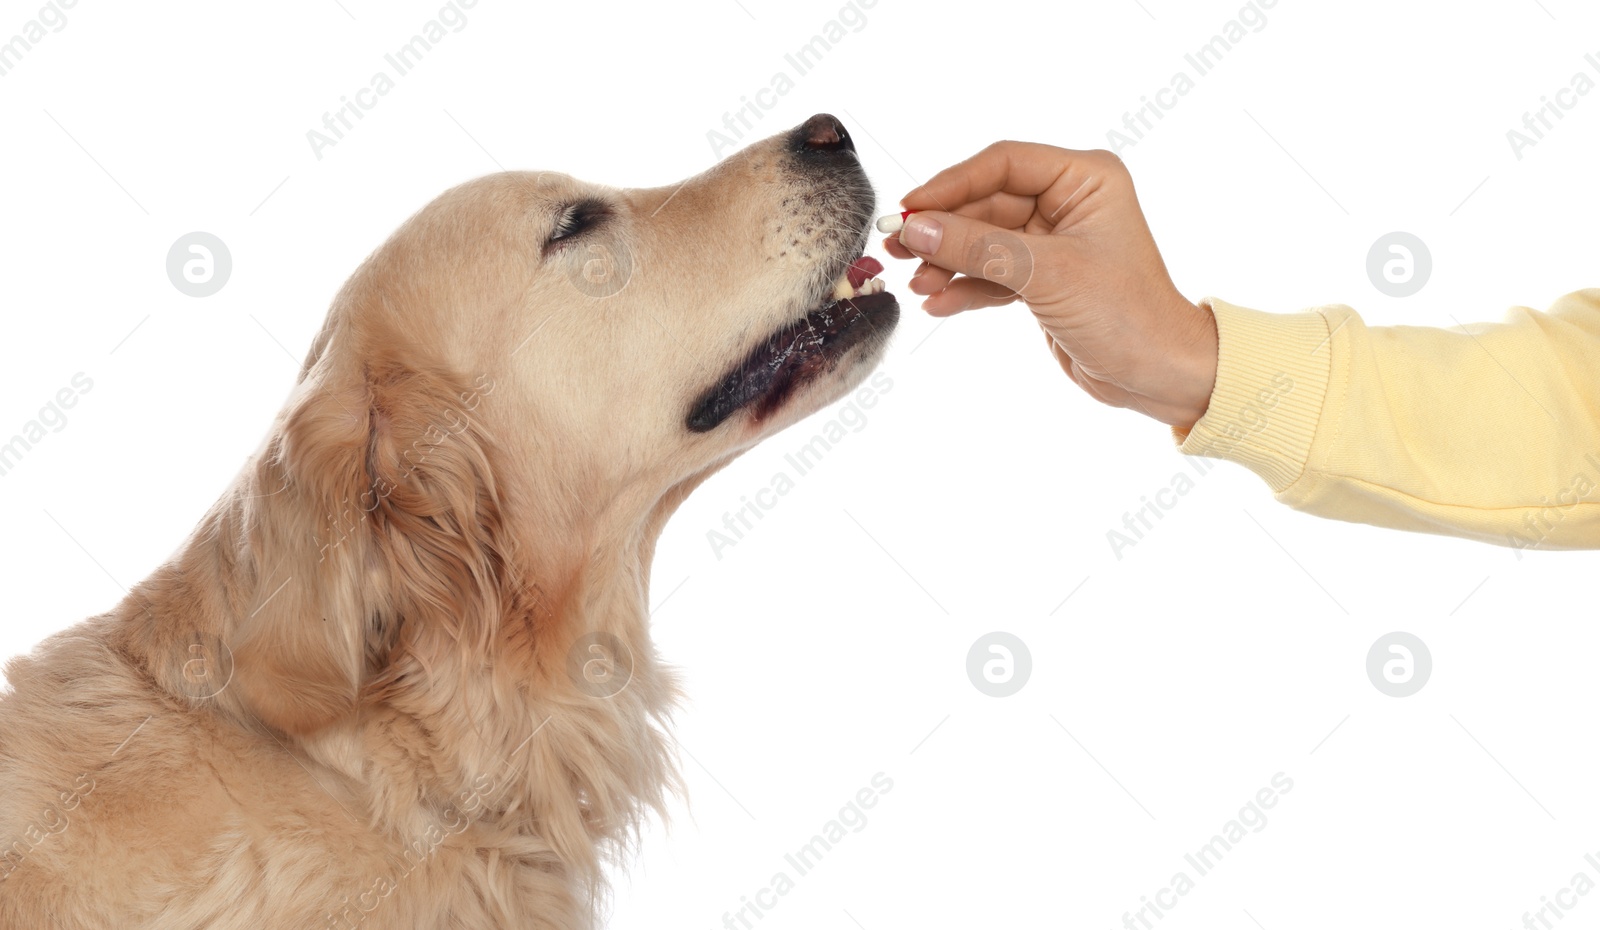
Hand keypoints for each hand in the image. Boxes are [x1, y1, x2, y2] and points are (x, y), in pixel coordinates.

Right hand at [884, 142, 1217, 429]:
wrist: (1159, 374)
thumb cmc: (1126, 315)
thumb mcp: (1045, 274)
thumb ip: (975, 247)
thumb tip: (915, 229)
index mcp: (1084, 179)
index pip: (1002, 164)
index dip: (951, 185)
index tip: (909, 210)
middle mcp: (1068, 202)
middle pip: (985, 202)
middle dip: (943, 229)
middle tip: (897, 248)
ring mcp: (1053, 242)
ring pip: (983, 239)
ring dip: (948, 261)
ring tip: (917, 283)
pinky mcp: (1043, 279)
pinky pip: (991, 272)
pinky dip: (965, 287)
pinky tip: (939, 303)